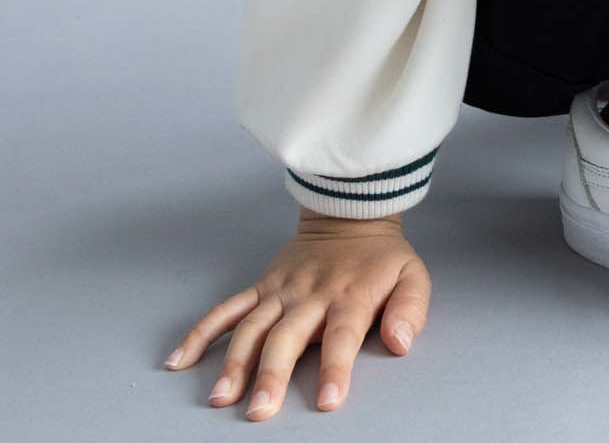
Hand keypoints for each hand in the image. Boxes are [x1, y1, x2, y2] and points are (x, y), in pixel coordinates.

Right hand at [162, 209, 430, 419]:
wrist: (351, 214)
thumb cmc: (382, 258)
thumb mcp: (412, 276)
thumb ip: (410, 310)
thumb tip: (400, 343)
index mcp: (349, 296)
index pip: (342, 336)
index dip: (336, 368)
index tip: (329, 401)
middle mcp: (310, 295)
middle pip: (287, 337)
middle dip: (272, 375)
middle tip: (260, 412)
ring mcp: (280, 291)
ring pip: (251, 327)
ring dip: (234, 363)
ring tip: (220, 399)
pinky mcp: (260, 287)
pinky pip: (225, 310)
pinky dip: (200, 334)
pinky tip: (179, 361)